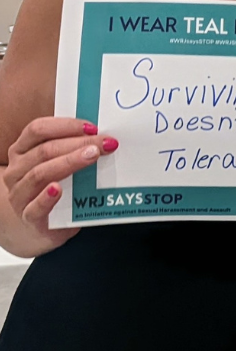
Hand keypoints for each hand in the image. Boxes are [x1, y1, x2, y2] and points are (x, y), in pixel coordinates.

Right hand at [1, 117, 109, 257]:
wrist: (43, 225)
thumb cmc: (54, 186)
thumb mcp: (60, 163)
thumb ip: (73, 148)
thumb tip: (105, 135)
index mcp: (22, 151)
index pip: (37, 130)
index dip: (65, 125)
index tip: (93, 127)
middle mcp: (16, 171)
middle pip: (44, 150)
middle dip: (77, 144)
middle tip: (104, 143)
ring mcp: (19, 194)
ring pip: (39, 174)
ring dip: (69, 162)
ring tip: (93, 156)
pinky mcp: (28, 217)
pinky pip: (34, 207)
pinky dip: (46, 198)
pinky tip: (59, 189)